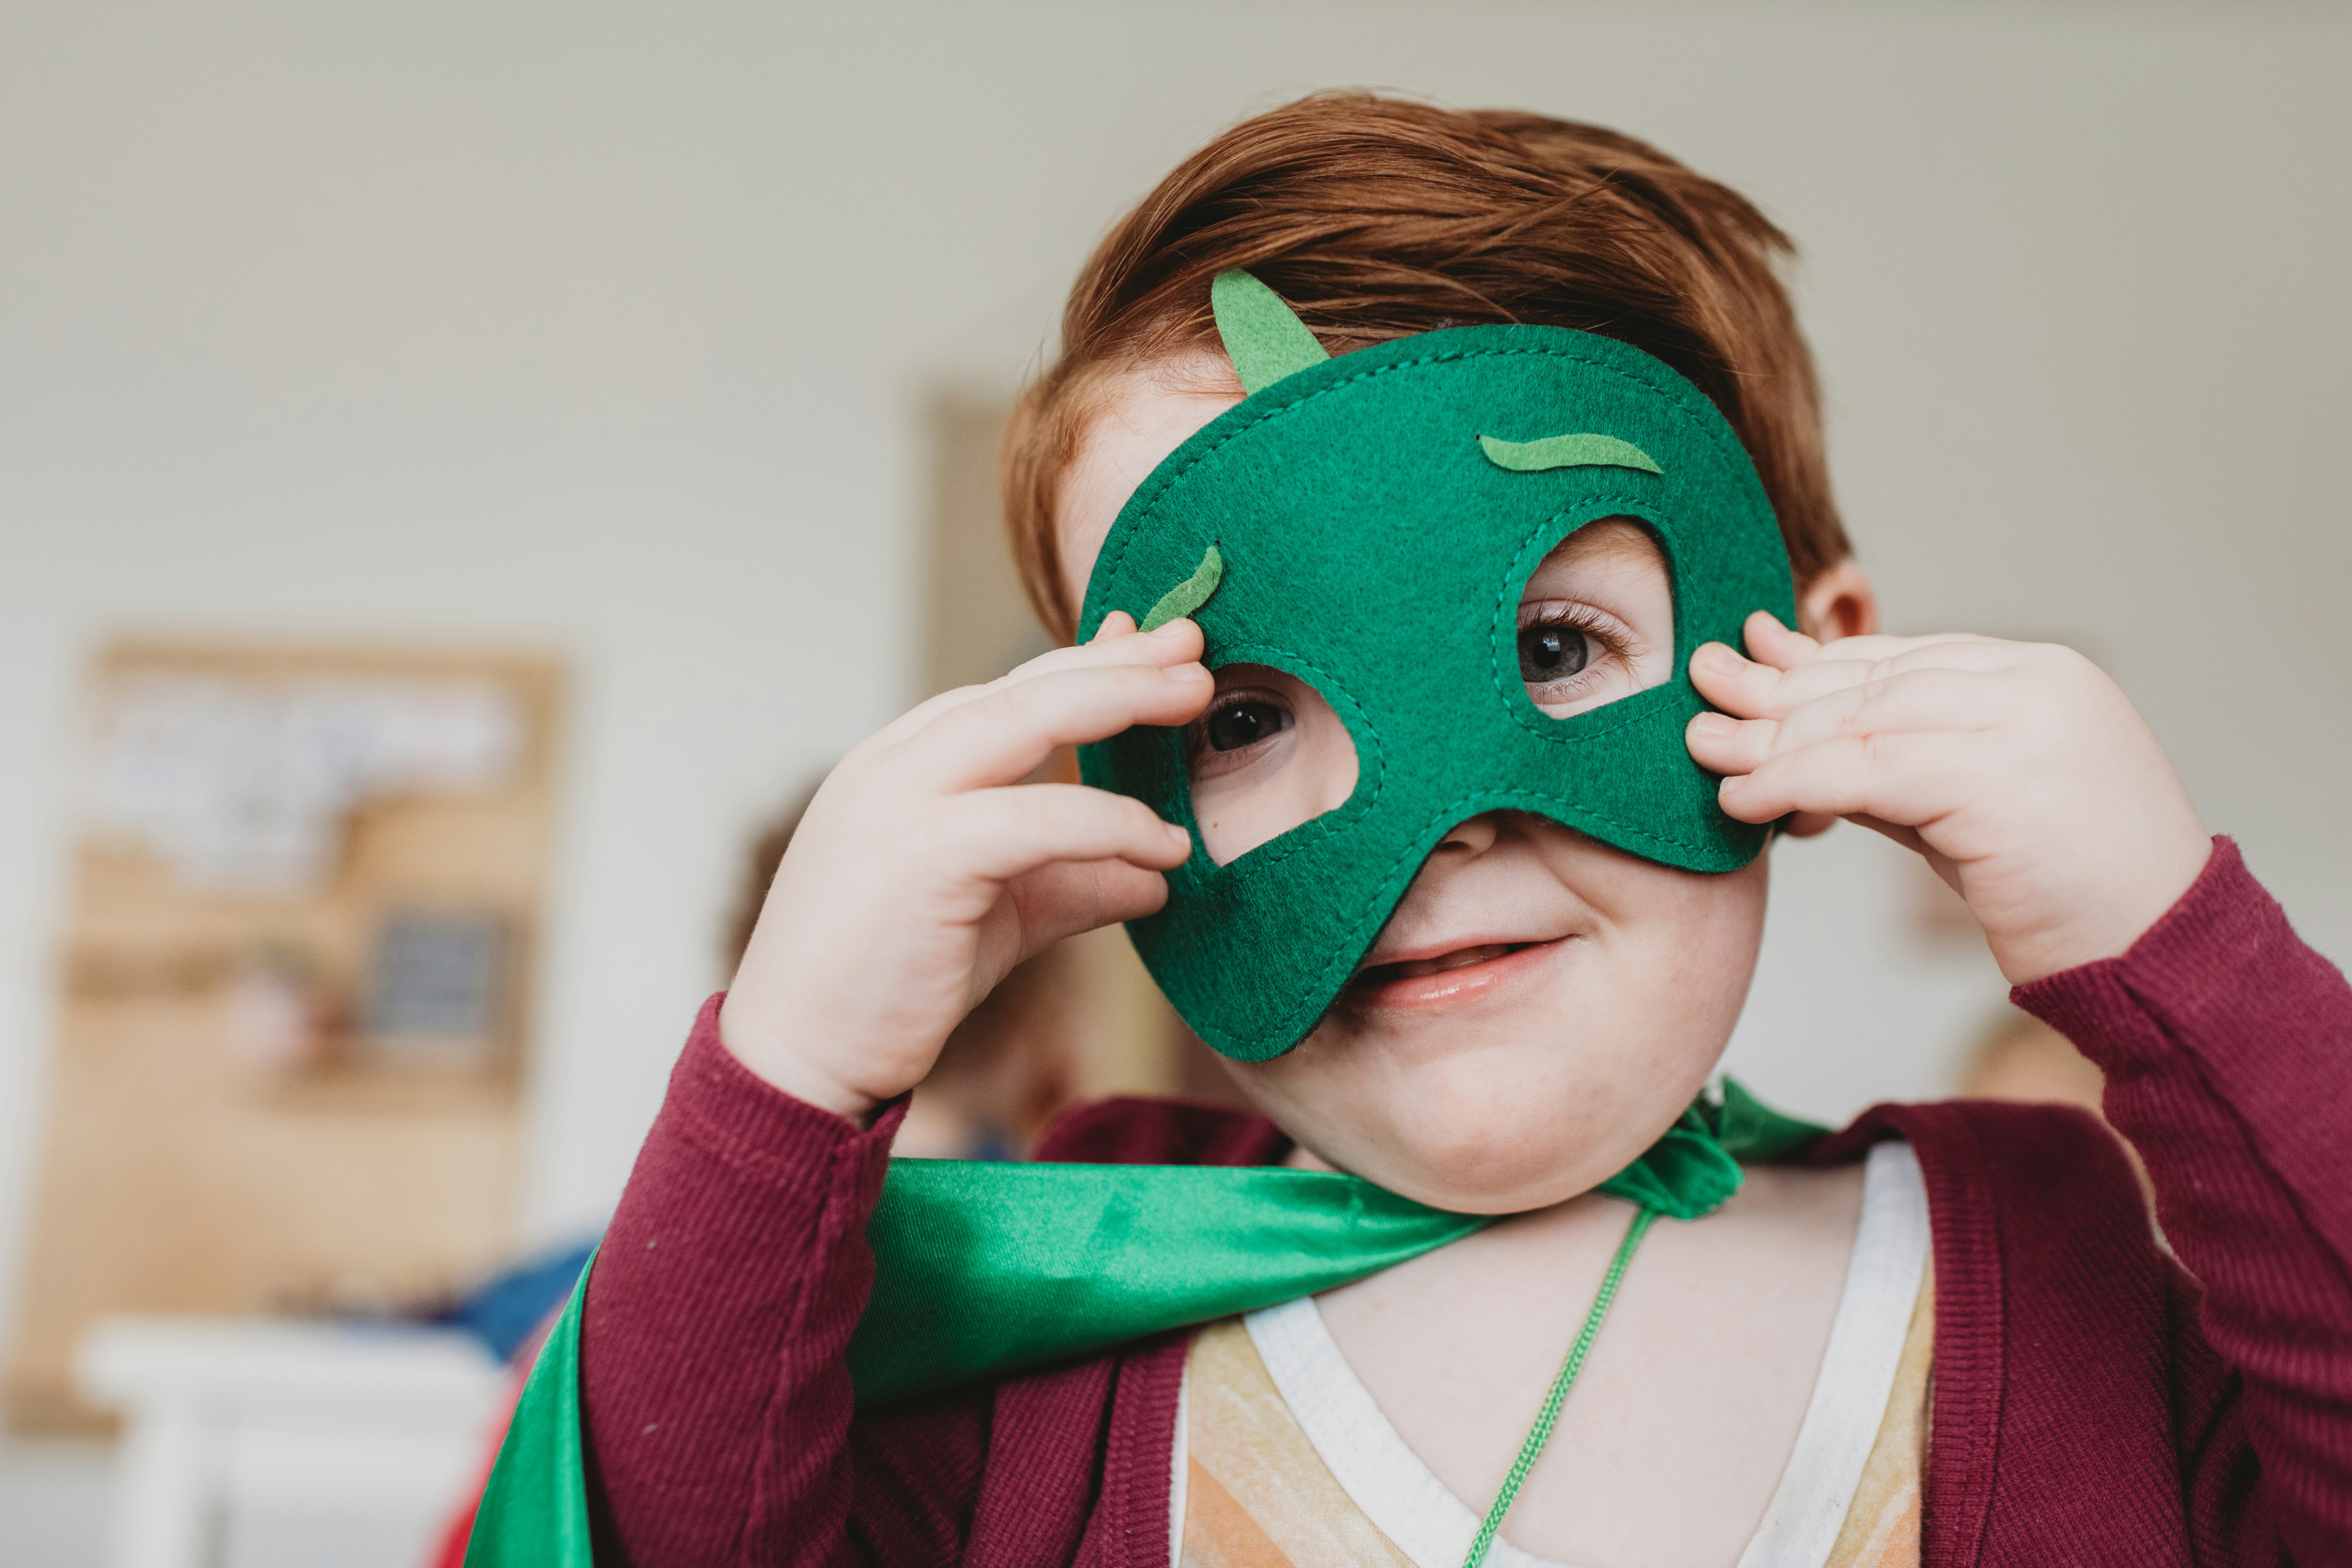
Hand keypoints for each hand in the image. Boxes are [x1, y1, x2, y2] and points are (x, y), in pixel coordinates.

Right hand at [720, 615, 1210, 1118]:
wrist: (797, 1060)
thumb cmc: (886, 984)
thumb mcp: (998, 917)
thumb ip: (1070, 882)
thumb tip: (1153, 876)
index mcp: (900, 763)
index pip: (1008, 693)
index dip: (1090, 664)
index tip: (1157, 647)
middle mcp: (894, 763)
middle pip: (1026, 686)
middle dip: (1120, 659)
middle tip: (1195, 643)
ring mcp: (900, 801)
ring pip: (1030, 719)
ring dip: (1123, 700)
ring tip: (1198, 698)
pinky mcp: (922, 855)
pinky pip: (1039, 819)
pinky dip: (1112, 823)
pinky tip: (1164, 847)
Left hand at [1685, 612, 2209, 984]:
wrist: (2163, 955)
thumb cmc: (2070, 893)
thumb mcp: (1969, 808)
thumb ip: (1895, 763)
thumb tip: (1795, 741)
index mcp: (2041, 675)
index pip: (1903, 657)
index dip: (1818, 661)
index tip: (1752, 656)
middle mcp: (2037, 681)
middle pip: (1874, 681)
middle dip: (1779, 691)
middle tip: (1703, 691)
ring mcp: (2024, 723)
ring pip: (1862, 720)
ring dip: (1772, 738)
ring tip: (1705, 749)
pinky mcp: (2000, 779)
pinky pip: (1867, 771)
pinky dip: (1793, 782)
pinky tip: (1744, 800)